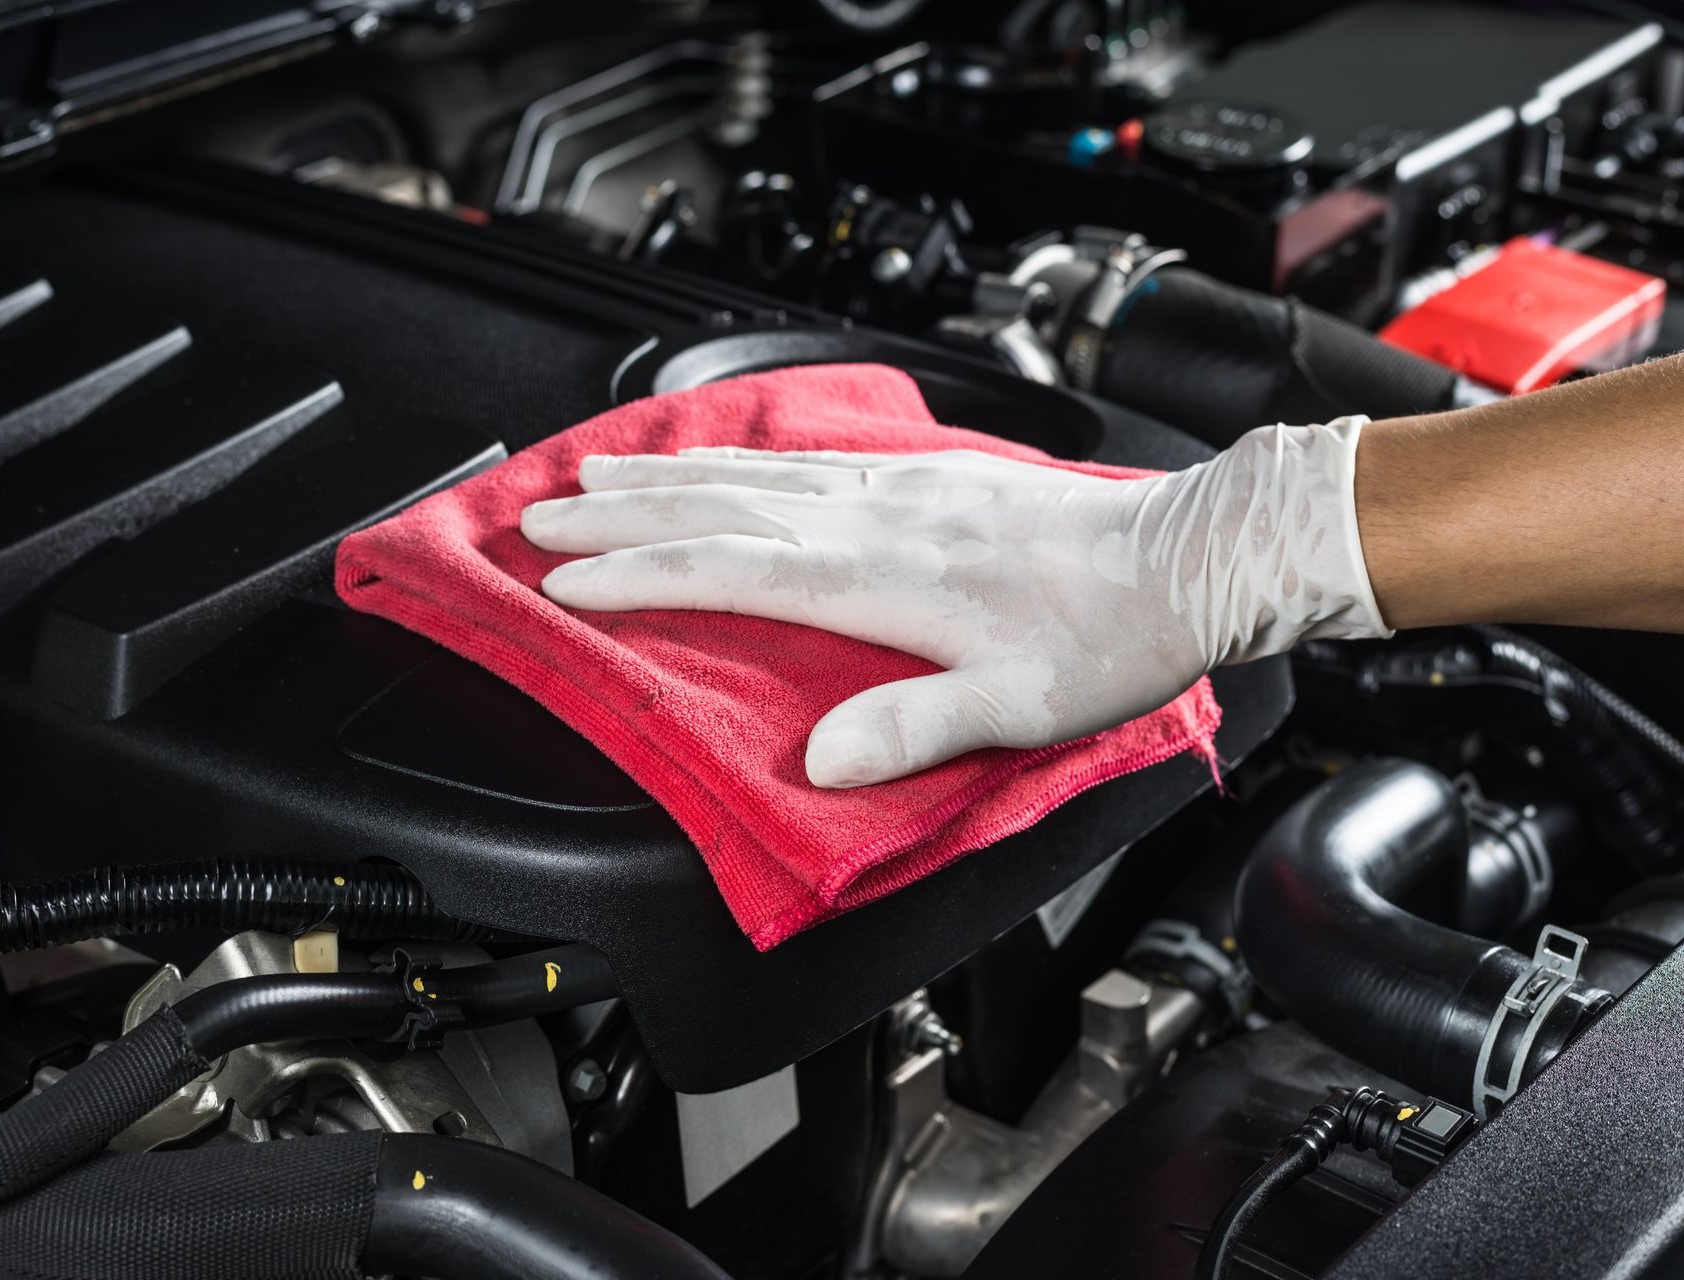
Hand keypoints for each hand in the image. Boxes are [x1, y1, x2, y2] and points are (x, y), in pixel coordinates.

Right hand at [520, 421, 1389, 786]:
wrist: (1187, 556)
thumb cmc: (1107, 638)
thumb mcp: (1018, 706)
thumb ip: (914, 727)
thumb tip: (817, 760)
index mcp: (880, 574)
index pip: (728, 567)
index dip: (636, 573)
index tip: (564, 577)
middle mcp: (874, 516)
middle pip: (719, 506)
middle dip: (619, 511)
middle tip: (538, 514)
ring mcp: (896, 486)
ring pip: (753, 470)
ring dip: (665, 472)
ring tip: (596, 467)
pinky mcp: (922, 474)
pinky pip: (803, 454)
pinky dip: (739, 453)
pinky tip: (720, 456)